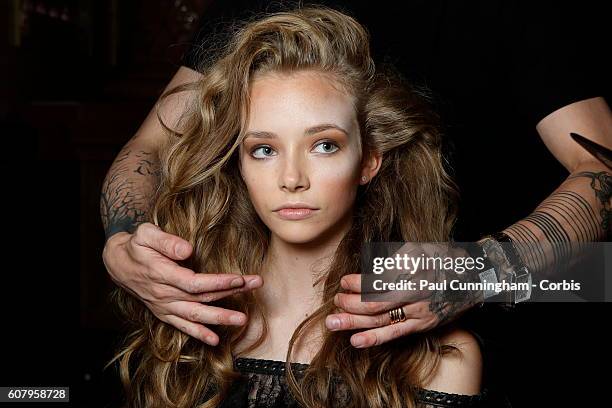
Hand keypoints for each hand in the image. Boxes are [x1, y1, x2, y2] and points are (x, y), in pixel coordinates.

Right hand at [102, 223, 262, 344]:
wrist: (118, 263)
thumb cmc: (136, 245)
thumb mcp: (145, 234)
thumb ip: (166, 241)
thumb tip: (188, 249)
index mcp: (161, 274)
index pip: (194, 282)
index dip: (218, 282)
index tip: (239, 278)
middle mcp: (164, 295)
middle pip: (202, 297)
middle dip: (231, 293)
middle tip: (256, 284)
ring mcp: (164, 306)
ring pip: (195, 315)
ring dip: (220, 318)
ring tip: (242, 320)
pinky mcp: (164, 313)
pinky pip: (182, 326)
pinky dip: (198, 334)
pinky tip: (215, 340)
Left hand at [325, 243, 482, 347]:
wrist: (472, 277)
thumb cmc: (442, 259)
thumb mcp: (419, 249)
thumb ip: (394, 260)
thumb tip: (369, 270)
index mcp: (412, 271)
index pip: (377, 281)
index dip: (356, 283)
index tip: (344, 281)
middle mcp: (415, 293)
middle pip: (374, 304)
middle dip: (349, 304)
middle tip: (334, 301)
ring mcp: (419, 312)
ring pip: (380, 321)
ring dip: (353, 323)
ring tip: (333, 323)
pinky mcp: (422, 325)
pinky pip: (395, 334)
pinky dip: (374, 338)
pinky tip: (356, 341)